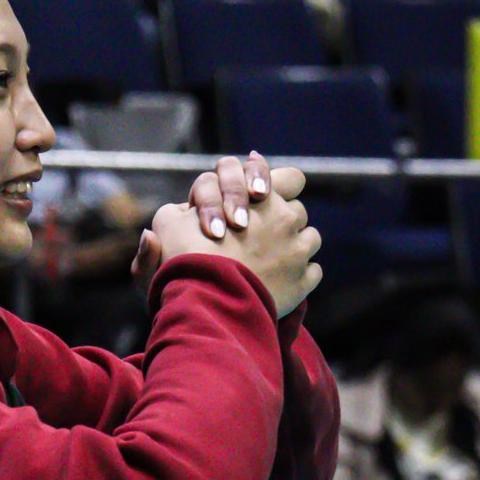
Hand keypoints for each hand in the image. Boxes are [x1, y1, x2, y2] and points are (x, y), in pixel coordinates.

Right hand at [135, 164, 307, 292]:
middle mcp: (286, 218)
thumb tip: (181, 215)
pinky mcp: (302, 283)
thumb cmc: (185, 258)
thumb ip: (179, 213)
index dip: (278, 186)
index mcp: (260, 197)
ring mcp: (298, 251)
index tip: (262, 198)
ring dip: (292, 246)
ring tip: (267, 262)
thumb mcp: (167, 224)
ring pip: (309, 239)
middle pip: (295, 211)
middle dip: (279, 221)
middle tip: (255, 236)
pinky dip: (298, 275)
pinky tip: (276, 282)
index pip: (290, 177)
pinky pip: (311, 272)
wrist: (204, 302)